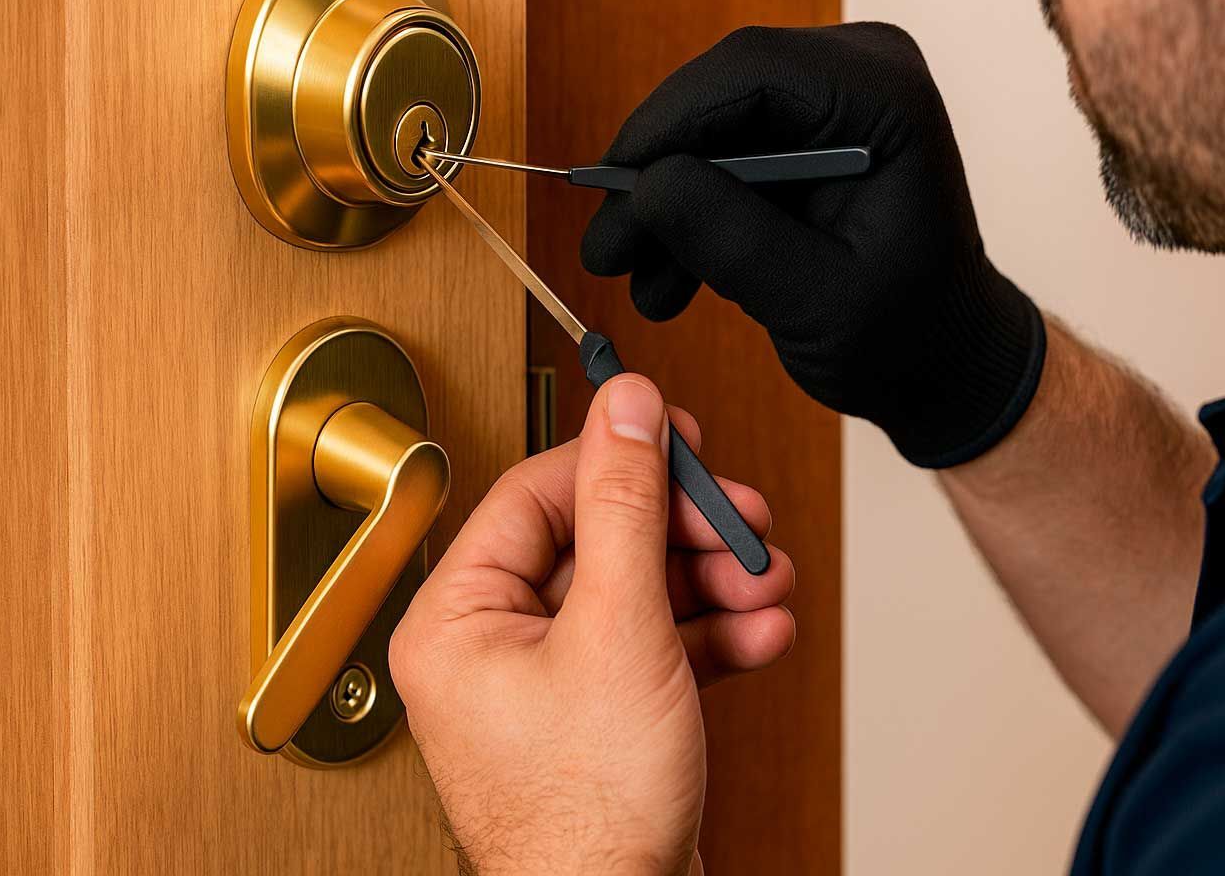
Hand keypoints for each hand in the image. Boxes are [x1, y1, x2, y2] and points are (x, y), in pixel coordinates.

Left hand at [389, 375, 796, 874]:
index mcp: (458, 618)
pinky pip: (653, 647)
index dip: (617, 458)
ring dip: (711, 581)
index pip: (537, 493)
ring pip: (635, 592)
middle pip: (597, 540)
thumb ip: (625, 506)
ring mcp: (548, 684)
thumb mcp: (617, 628)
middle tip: (741, 521)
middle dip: (685, 532)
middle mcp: (492, 647)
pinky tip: (758, 633)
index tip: (678, 435)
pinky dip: (708, 636)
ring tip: (766, 583)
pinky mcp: (599, 717)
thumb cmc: (585, 815)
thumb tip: (625, 409)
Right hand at [581, 22, 1045, 466]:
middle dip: (655, 173)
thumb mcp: (817, 302)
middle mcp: (859, 76)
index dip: (667, 123)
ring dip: (664, 205)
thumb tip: (647, 185)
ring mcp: (830, 103)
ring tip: (631, 280)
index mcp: (886, 98)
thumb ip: (735, 240)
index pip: (753, 71)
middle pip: (719, 95)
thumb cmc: (907, 336)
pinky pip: (723, 158)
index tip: (611, 186)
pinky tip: (664, 281)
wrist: (942, 362)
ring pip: (710, 131)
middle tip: (605, 248)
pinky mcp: (802, 138)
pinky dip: (690, 215)